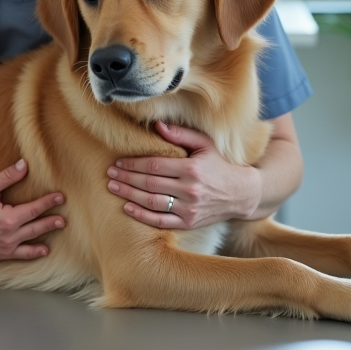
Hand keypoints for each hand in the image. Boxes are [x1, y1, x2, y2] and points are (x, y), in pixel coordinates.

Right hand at [0, 159, 65, 260]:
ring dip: (45, 235)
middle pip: (36, 226)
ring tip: (57, 229)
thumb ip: (5, 178)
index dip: (48, 202)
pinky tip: (41, 251)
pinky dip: (33, 253)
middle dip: (51, 220)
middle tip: (63, 217)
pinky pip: (20, 255)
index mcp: (7, 219)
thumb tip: (23, 165)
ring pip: (31, 242)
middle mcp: (9, 236)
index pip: (34, 209)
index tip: (60, 197)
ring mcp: (4, 248)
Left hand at [106, 122, 261, 229]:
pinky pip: (161, 221)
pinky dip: (142, 216)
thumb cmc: (218, 165)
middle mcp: (190, 190)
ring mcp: (189, 209)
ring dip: (129, 195)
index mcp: (192, 168)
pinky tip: (128, 208)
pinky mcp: (189, 223)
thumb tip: (156, 126)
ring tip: (113, 188)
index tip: (118, 162)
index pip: (155, 166)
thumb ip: (181, 134)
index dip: (133, 164)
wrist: (241, 194)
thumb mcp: (205, 144)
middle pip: (150, 184)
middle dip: (126, 178)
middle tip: (109, 174)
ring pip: (152, 203)